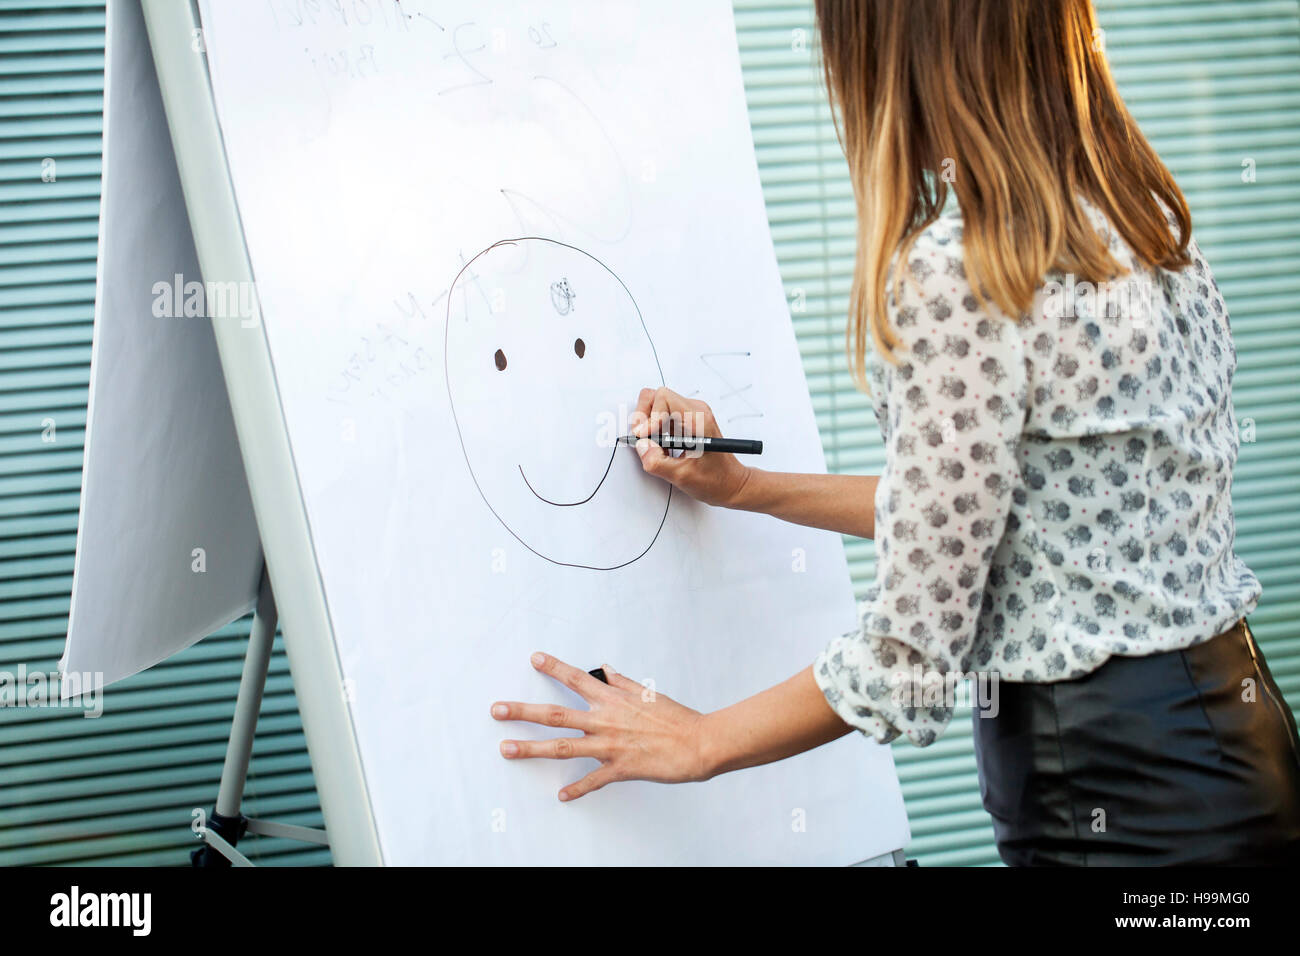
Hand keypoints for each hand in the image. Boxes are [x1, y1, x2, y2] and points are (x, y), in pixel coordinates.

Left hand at [492, 652, 710, 800]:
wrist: (698, 743)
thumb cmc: (675, 718)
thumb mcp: (647, 693)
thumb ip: (622, 682)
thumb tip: (605, 669)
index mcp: (613, 699)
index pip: (576, 679)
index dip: (553, 668)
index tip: (534, 659)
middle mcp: (605, 720)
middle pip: (556, 714)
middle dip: (523, 712)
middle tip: (497, 710)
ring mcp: (610, 746)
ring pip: (563, 747)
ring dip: (532, 749)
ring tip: (507, 749)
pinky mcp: (620, 768)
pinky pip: (593, 780)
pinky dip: (577, 789)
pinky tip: (561, 795)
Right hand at [630, 387, 751, 507]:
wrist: (731, 483)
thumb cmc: (716, 479)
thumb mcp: (682, 476)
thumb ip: (657, 462)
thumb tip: (641, 446)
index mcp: (698, 419)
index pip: (663, 398)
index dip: (649, 417)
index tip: (643, 437)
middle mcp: (696, 411)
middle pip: (658, 396)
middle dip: (644, 417)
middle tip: (642, 438)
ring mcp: (692, 414)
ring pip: (658, 405)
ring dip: (650, 424)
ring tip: (655, 446)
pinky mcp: (688, 420)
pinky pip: (664, 416)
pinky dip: (656, 429)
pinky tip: (662, 447)